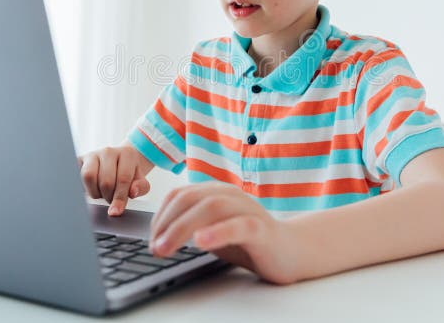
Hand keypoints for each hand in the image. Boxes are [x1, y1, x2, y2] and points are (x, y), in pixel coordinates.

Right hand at [77, 144, 154, 215]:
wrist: (120, 161)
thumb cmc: (130, 173)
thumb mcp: (140, 180)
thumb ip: (141, 187)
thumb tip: (132, 192)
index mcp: (127, 154)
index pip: (123, 178)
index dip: (119, 197)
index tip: (116, 212)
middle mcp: (109, 151)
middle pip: (105, 181)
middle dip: (108, 196)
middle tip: (110, 199)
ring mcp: (93, 154)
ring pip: (88, 176)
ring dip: (94, 192)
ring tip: (101, 193)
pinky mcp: (80, 160)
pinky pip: (77, 175)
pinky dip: (82, 187)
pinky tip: (90, 189)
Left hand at [148, 182, 299, 284]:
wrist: (293, 250)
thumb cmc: (249, 240)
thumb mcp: (213, 231)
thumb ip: (190, 228)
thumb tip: (157, 237)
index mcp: (217, 192)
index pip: (180, 195)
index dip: (160, 216)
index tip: (150, 238)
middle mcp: (231, 195)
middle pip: (191, 199)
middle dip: (167, 223)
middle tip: (154, 247)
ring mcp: (248, 209)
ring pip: (212, 207)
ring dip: (183, 228)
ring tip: (167, 246)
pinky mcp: (262, 229)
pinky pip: (239, 226)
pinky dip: (218, 232)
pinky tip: (202, 241)